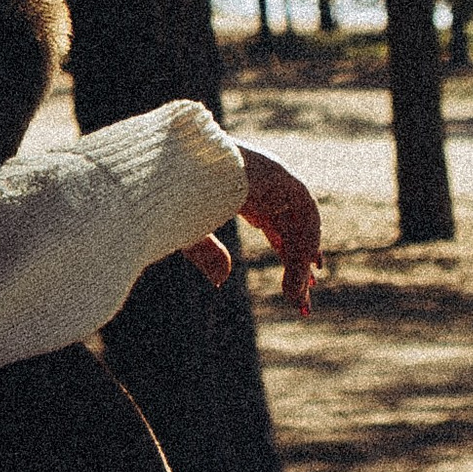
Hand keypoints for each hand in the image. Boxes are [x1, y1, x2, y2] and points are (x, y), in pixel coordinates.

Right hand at [181, 144, 321, 314]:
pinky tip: (300, 276)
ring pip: (298, 222)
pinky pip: (303, 211)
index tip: (294, 285)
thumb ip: (206, 252)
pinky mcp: (278, 174)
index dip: (285, 250)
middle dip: (296, 263)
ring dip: (299, 261)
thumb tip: (222, 279)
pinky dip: (304, 244)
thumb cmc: (168, 198)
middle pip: (288, 225)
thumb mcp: (187, 232)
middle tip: (302, 300)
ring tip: (298, 297)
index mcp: (233, 186)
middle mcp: (257, 178)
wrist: (170, 171)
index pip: (270, 219)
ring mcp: (268, 173)